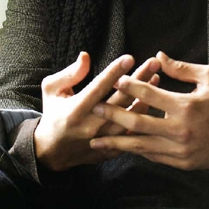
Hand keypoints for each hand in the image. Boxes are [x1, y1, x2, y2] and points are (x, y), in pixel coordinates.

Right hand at [34, 52, 160, 170]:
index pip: (99, 87)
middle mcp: (91, 125)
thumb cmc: (53, 114)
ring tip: (157, 77)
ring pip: (130, 116)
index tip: (130, 58)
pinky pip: (133, 132)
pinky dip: (143, 115)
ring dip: (145, 96)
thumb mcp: (52, 90)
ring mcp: (104, 139)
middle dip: (139, 79)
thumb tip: (86, 56)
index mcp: (76, 110)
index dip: (115, 72)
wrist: (51, 152)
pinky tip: (152, 100)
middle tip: (154, 62)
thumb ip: (69, 73)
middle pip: (121, 100)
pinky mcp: (111, 149)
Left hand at [89, 52, 208, 169]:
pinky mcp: (182, 163)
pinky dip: (137, 151)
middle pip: (137, 122)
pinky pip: (154, 156)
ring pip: (141, 145)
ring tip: (95, 140)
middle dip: (113, 115)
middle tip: (94, 110)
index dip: (130, 86)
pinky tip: (123, 148)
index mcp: (186, 106)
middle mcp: (180, 130)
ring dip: (116, 142)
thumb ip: (181, 68)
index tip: (115, 81)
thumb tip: (158, 57)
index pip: (149, 94)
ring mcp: (180, 149)